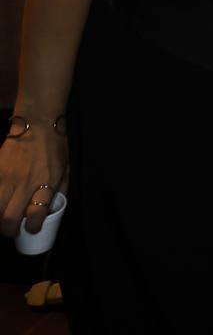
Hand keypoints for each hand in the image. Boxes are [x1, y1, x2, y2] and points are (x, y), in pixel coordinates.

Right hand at [0, 116, 66, 237]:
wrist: (38, 123)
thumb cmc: (55, 146)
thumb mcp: (65, 168)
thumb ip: (59, 189)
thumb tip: (53, 208)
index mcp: (47, 182)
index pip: (37, 213)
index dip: (32, 227)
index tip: (31, 229)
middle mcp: (26, 182)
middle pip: (10, 217)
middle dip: (9, 230)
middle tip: (12, 230)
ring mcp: (8, 176)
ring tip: (2, 219)